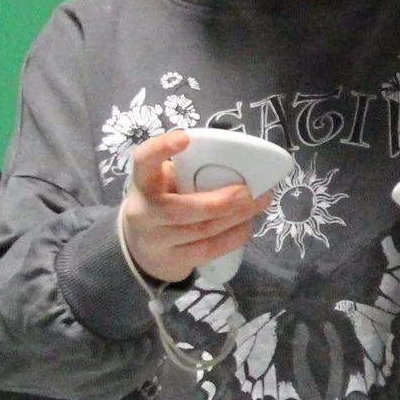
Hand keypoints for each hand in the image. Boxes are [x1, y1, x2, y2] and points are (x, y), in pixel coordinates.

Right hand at [119, 130, 266, 284]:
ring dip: (236, 217)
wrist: (140, 248)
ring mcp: (155, 241)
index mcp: (142, 183)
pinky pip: (208, 249)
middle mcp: (143, 212)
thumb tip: (238, 163)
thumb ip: (187, 172)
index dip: (161, 148)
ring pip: (200, 231)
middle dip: (218, 203)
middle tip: (247, 192)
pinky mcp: (172, 261)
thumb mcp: (164, 183)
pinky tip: (247, 225)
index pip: (143, 161)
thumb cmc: (162, 203)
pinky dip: (233, 237)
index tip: (184, 137)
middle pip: (179, 210)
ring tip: (259, 203)